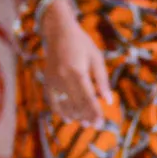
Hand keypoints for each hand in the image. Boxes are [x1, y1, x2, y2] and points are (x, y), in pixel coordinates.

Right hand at [39, 2, 110, 123]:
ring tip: (84, 123)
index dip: (94, 112)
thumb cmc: (81, 43)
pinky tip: (67, 118)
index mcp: (77, 71)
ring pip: (63, 104)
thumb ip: (102, 80)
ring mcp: (52, 80)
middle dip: (86, 116)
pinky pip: (52, 100)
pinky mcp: (47, 80)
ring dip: (74, 115)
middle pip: (76, 103)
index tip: (101, 123)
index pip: (87, 98)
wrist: (58, 31)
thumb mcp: (96, 58)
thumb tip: (109, 100)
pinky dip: (59, 110)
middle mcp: (62, 78)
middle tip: (96, 126)